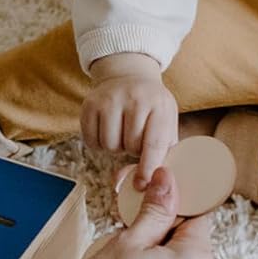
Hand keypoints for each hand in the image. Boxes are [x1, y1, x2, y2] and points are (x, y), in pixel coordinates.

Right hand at [82, 53, 178, 187]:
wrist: (128, 75)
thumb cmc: (152, 106)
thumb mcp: (167, 120)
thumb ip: (164, 150)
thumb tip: (150, 182)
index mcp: (160, 105)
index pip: (154, 143)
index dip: (148, 168)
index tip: (142, 183)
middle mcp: (135, 99)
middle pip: (130, 146)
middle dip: (133, 150)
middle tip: (134, 138)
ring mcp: (110, 100)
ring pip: (109, 145)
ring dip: (115, 148)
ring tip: (122, 133)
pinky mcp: (90, 104)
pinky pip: (91, 140)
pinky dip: (98, 144)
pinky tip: (107, 131)